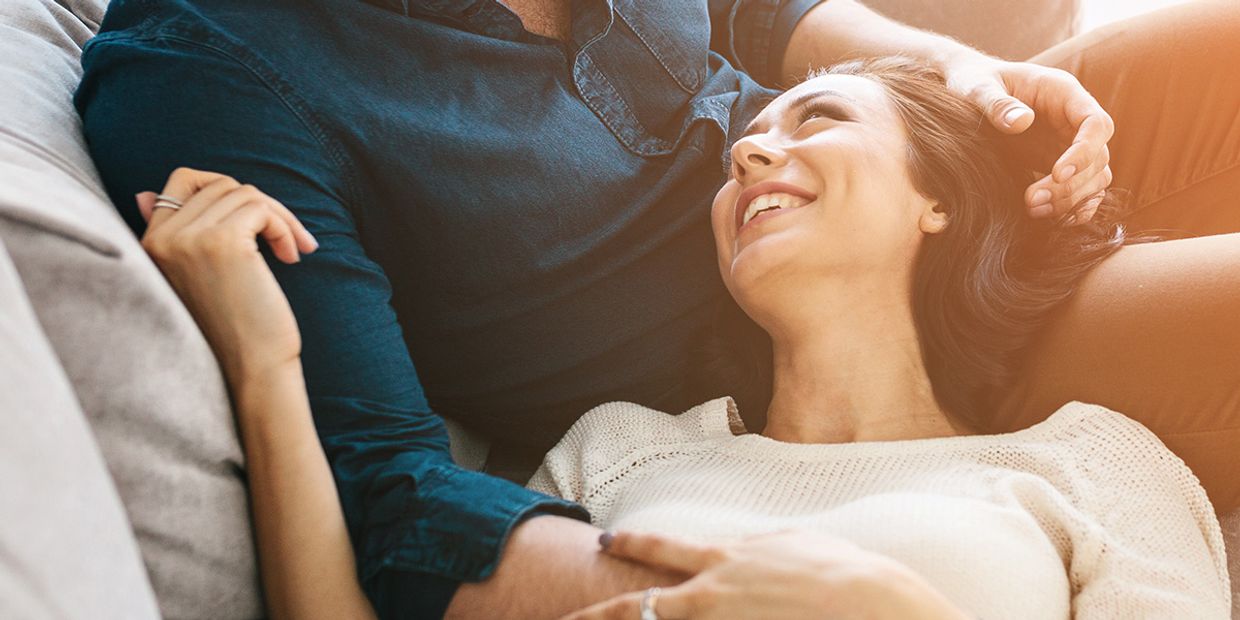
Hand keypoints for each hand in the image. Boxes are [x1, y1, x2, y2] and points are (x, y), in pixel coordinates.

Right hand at [138, 167, 317, 381]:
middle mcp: (163, 238)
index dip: (225, 190)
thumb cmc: (232, 327)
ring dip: (281, 219)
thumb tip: (146, 194)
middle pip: (222, 185)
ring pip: (246, 194)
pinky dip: (285, 227)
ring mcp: (189, 238)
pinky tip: (292, 257)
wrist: (251, 368)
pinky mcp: (222, 242)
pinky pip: (261, 208)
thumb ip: (174, 236)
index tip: (255, 221)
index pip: (182, 180)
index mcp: (150, 244)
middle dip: (263, 206)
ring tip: (293, 251)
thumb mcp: (193, 277)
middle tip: (288, 239)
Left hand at [561, 530, 968, 619]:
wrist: (869, 603)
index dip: (630, 543)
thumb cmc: (842, 571)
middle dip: (594, 617)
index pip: (662, 549)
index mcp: (725, 559)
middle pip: (634, 609)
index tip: (605, 538)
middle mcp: (709, 596)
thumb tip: (746, 548)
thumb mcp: (796, 544)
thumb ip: (761, 547)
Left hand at [942, 53, 1113, 223]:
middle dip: (1071, 185)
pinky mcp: (1058, 162)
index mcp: (1063, 93)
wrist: (968, 90)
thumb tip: (1021, 122)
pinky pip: (1082, 188)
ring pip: (1094, 177)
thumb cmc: (974, 82)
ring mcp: (1069, 142)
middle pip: (1099, 157)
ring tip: (1031, 209)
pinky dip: (1073, 206)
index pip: (1096, 124)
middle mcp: (1074, 119)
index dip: (1084, 152)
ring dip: (1070, 199)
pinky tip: (1050, 218)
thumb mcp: (977, 86)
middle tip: (1031, 200)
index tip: (1057, 174)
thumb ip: (996, 103)